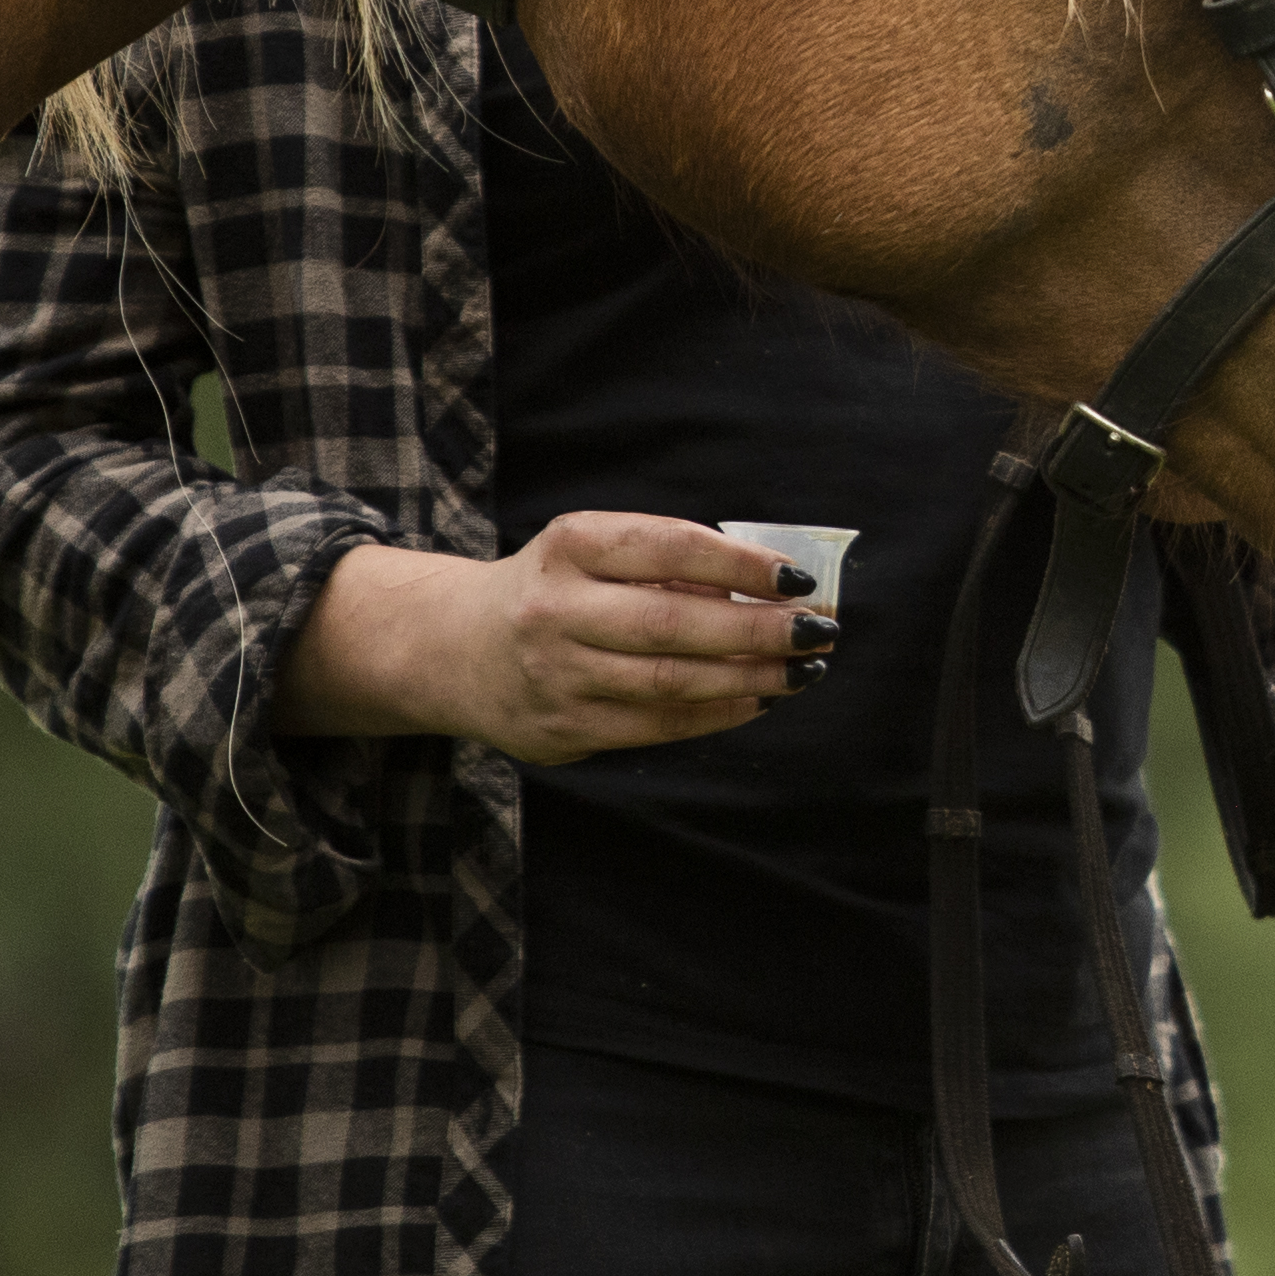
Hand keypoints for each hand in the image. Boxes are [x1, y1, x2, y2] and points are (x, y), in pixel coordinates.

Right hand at [276, 514, 835, 764]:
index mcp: (569, 546)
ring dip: (750, 679)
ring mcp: (555, 676)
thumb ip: (667, 560)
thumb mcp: (593, 549)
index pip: (668, 548)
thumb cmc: (555, 587)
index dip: (740, 563)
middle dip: (759, 631)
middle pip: (673, 624)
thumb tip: (772, 585)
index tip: (798, 577)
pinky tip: (756, 699)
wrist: (455, 648)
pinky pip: (655, 725)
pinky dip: (715, 714)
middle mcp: (555, 610)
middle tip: (818, 632)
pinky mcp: (561, 729)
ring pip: (669, 683)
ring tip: (803, 671)